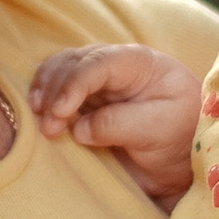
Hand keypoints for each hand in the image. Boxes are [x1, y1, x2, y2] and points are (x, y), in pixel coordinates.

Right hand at [28, 42, 202, 204]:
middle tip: (49, 128)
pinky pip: (56, 89)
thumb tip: (79, 129)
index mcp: (138, 63)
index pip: (100, 62)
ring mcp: (95, 80)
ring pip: (58, 71)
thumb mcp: (160, 129)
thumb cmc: (180, 135)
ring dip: (45, 93)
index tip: (61, 111)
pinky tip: (37, 115)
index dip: (75, 83)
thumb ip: (120, 124)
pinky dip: (44, 99)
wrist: (181, 156)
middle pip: (73, 63)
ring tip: (42, 122)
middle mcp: (113, 65)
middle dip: (55, 92)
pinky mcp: (83, 100)